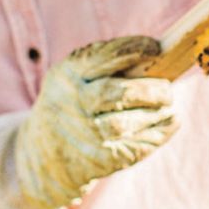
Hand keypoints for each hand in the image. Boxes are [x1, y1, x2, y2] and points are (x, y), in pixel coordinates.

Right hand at [14, 36, 177, 208]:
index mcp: (68, 74)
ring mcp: (83, 135)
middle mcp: (72, 103)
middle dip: (150, 90)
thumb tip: (159, 59)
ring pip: (123, 125)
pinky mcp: (97, 161)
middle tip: (167, 90)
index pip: (105, 55)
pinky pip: (133, 148)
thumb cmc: (70, 105)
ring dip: (154, 116)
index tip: (157, 48)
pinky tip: (169, 124)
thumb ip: (106, 67)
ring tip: (168, 108)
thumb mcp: (73, 78)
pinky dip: (157, 136)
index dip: (136, 49)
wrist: (40, 156)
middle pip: (117, 94)